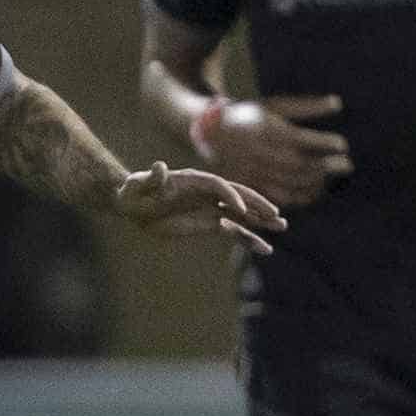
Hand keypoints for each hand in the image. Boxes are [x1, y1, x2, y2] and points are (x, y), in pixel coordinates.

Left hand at [114, 161, 285, 256]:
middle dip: (257, 205)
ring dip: (261, 220)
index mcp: (194, 181)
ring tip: (282, 227)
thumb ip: (152, 178)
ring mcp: (211, 208)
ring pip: (241, 214)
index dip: (230, 195)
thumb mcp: (138, 185)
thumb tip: (159, 167)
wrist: (133, 205)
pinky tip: (265, 249)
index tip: (240, 209)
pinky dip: (249, 239)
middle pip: (238, 196)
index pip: (218, 186)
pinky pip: (234, 231)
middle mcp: (207, 193)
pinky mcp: (210, 223)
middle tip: (276, 215)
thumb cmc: (134, 192)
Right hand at [200, 94, 352, 206]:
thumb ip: (305, 106)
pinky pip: (278, 197)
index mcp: (265, 131)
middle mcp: (258, 153)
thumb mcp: (274, 105)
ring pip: (290, 184)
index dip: (324, 144)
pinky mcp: (249, 186)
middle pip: (298, 165)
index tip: (342, 144)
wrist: (209, 133)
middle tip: (347, 165)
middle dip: (326, 167)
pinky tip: (315, 190)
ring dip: (316, 183)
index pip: (301, 140)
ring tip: (332, 178)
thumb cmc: (248, 115)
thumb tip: (339, 104)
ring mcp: (252, 172)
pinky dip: (300, 196)